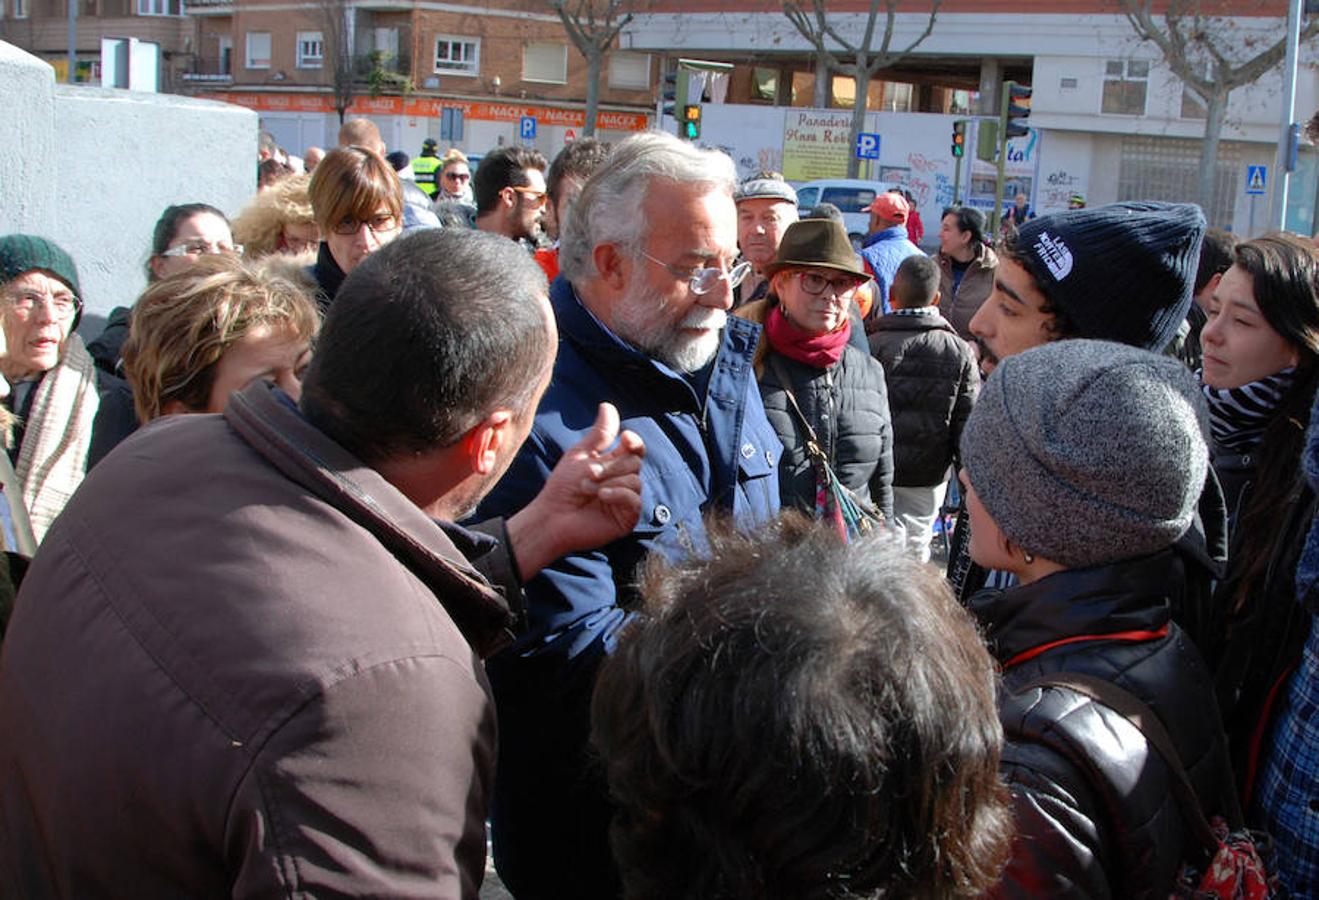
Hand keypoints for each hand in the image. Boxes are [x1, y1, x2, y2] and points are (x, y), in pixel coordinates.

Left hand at [506, 403, 644, 580]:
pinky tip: (601, 497)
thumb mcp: (580, 454)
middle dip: (610, 467)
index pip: (635, 448)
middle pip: (634, 462)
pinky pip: (635, 500)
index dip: (634, 442)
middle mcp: (624, 481)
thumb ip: (599, 434)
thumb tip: (608, 405)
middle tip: (587, 475)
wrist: (552, 516)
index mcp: (615, 464)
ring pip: (635, 480)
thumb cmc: (563, 487)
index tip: (624, 439)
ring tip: (587, 489)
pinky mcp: (627, 518)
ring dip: (609, 482)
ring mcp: (627, 500)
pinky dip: (618, 495)